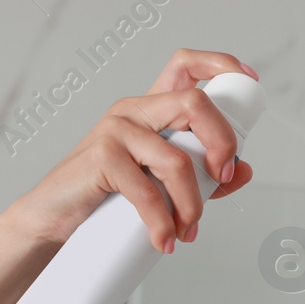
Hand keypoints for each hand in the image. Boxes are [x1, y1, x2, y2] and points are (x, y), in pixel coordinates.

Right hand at [4, 48, 257, 252]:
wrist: (54, 218)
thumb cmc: (107, 197)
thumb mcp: (163, 184)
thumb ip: (203, 175)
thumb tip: (246, 171)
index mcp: (152, 110)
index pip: (185, 66)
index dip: (221, 64)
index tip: (249, 80)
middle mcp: (134, 111)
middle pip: (194, 102)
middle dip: (223, 143)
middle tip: (223, 179)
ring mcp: (116, 130)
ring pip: (177, 159)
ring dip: (193, 204)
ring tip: (187, 231)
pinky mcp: (101, 156)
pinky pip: (147, 190)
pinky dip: (162, 222)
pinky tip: (165, 239)